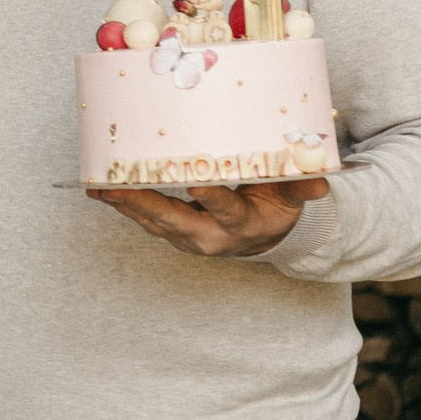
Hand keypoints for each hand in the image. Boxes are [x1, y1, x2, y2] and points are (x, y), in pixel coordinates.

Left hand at [87, 177, 329, 257]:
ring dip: (123, 204)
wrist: (262, 237)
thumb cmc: (275, 208)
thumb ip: (301, 189)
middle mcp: (209, 237)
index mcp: (241, 226)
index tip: (195, 184)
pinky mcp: (172, 234)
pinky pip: (145, 220)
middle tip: (114, 185)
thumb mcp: (291, 199)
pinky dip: (124, 205)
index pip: (223, 210)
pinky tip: (102, 190)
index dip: (209, 198)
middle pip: (171, 219)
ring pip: (151, 222)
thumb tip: (322, 181)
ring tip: (98, 186)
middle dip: (141, 202)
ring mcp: (187, 238)